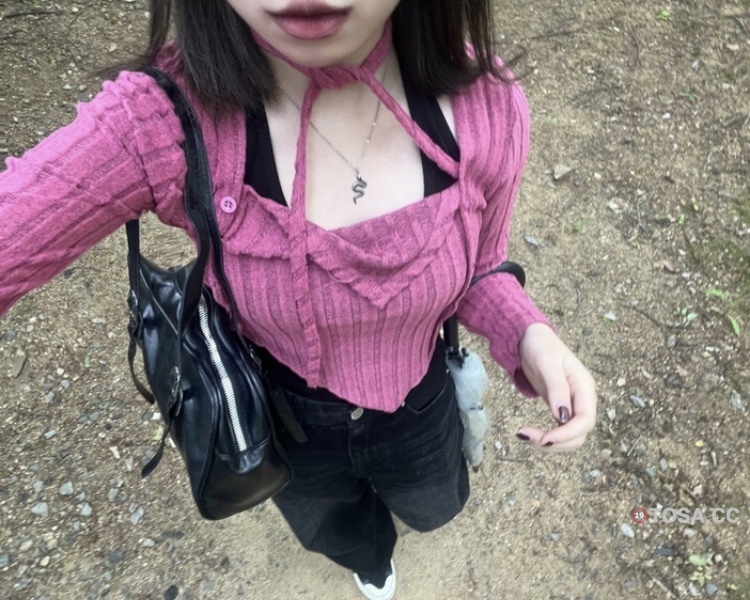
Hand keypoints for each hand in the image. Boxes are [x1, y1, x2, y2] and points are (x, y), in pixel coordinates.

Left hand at [515, 323, 596, 452]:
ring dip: (549, 443)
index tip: (544, 439)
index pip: (586, 420)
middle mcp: (582, 399)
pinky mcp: (560, 409)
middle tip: (526, 436)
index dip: (568, 434)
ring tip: (523, 435)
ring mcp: (572, 405)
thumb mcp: (547, 363)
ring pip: (570, 437)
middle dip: (556, 442)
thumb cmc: (540, 346)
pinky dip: (545, 437)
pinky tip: (528, 434)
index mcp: (584, 387)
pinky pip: (559, 431)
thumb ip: (557, 388)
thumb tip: (563, 415)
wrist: (530, 339)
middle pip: (579, 434)